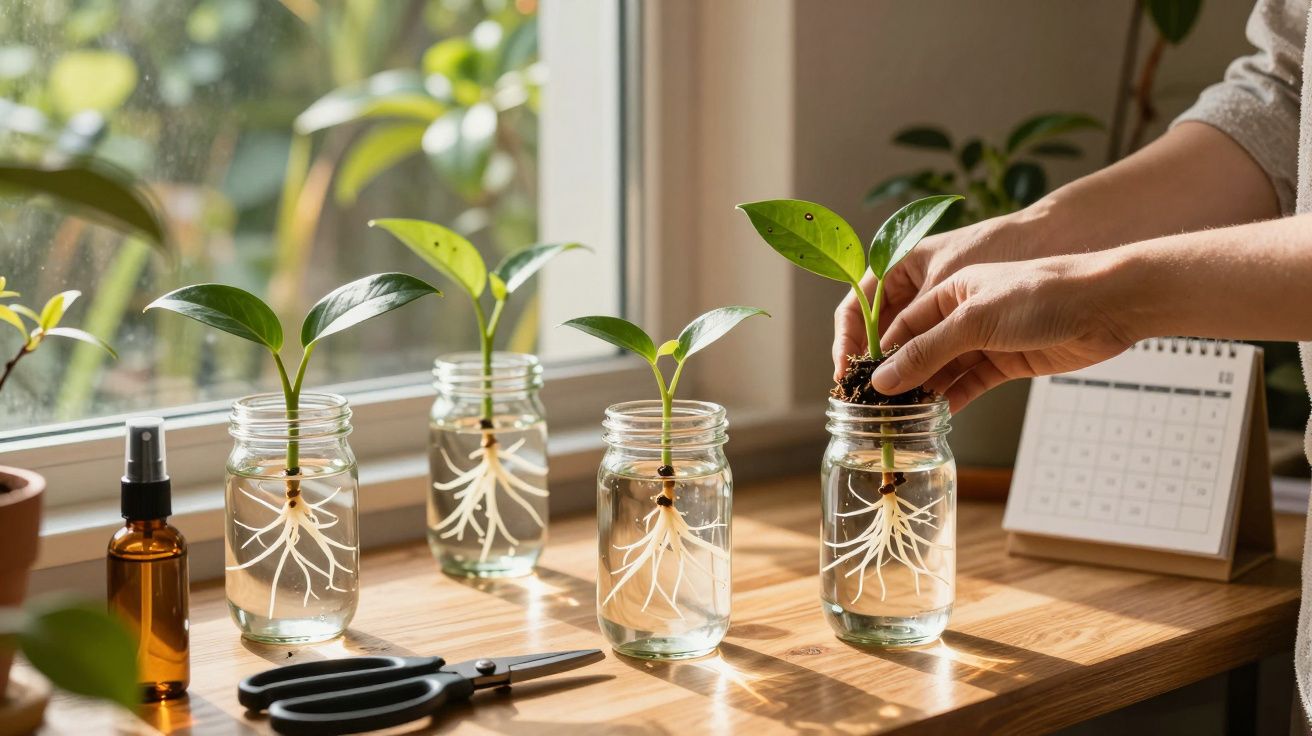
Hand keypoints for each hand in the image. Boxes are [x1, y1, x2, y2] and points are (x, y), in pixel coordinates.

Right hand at [870, 253, 1137, 411]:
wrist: (1107, 304)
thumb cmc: (1042, 293)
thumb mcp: (975, 321)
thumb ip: (927, 352)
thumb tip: (883, 379)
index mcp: (947, 290)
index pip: (897, 323)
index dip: (875, 353)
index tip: (856, 383)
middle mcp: (961, 313)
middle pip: (917, 349)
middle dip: (896, 377)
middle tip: (875, 409)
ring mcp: (985, 339)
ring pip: (941, 370)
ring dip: (923, 392)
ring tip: (901, 420)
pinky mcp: (1006, 361)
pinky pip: (969, 384)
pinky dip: (952, 400)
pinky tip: (936, 418)